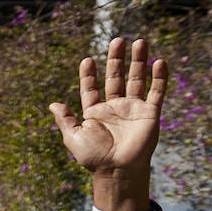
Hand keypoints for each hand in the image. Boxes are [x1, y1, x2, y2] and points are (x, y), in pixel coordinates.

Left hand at [49, 37, 166, 210]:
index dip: (89, 75)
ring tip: (138, 41)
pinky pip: (156, 92)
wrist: (116, 170)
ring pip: (136, 79)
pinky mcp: (150, 113)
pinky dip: (159, 77)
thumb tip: (53, 104)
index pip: (91, 88)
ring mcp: (133, 109)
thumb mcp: (73, 137)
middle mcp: (114, 107)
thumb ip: (65, 119)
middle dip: (116, 59)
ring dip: (138, 61)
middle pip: (115, 77)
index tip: (87, 60)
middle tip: (117, 40)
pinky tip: (159, 62)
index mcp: (95, 112)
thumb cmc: (93, 157)